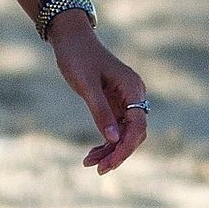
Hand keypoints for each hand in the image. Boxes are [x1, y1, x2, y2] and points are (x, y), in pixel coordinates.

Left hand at [47, 17, 147, 174]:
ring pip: (124, 133)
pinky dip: (105, 141)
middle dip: (118, 152)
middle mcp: (134, 95)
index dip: (125, 147)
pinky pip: (115, 127)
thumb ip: (100, 111)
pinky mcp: (114, 103)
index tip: (109, 163)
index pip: (138, 126)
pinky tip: (92, 153)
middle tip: (98, 169)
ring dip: (110, 150)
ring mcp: (125, 100)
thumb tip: (114, 139)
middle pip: (134, 133)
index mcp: (133, 89)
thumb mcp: (86, 85)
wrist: (70, 38)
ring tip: (89, 163)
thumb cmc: (78, 56)